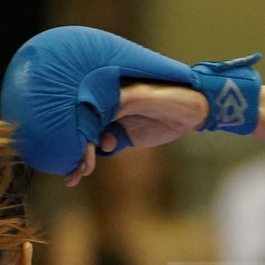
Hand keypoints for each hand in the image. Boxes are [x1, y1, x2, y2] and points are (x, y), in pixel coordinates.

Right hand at [62, 80, 209, 185]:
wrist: (194, 110)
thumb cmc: (173, 95)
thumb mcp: (148, 97)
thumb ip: (127, 101)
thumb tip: (105, 106)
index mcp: (109, 90)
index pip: (87, 110)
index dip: (80, 128)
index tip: (77, 147)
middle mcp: (108, 105)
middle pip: (85, 125)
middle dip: (75, 146)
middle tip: (70, 169)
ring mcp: (114, 120)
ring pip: (91, 139)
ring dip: (81, 156)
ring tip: (74, 174)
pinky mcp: (123, 136)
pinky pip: (105, 147)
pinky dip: (94, 157)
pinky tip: (85, 168)